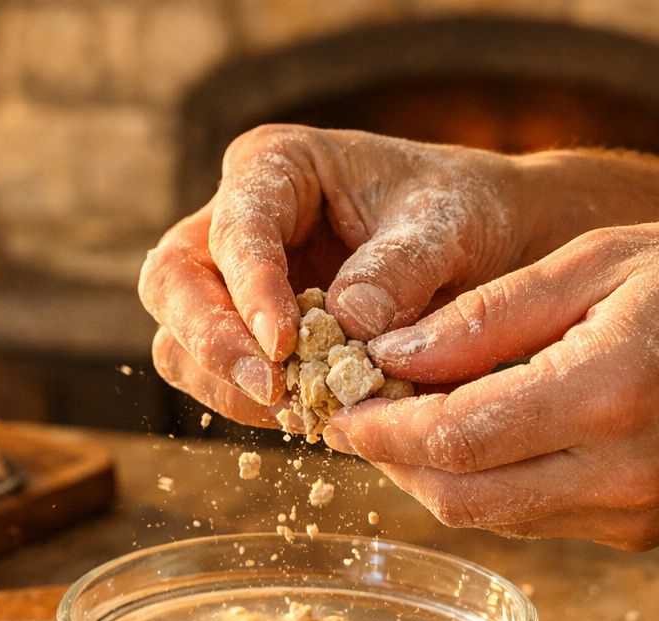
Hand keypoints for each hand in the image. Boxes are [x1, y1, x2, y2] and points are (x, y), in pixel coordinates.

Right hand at [141, 126, 523, 420]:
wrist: (486, 244)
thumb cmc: (464, 212)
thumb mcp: (448, 225)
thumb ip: (401, 266)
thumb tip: (348, 320)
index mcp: (274, 166)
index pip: (235, 230)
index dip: (250, 290)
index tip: (284, 345)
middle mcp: (234, 220)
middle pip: (172, 283)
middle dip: (212, 342)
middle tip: (272, 390)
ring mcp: (232, 283)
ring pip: (179, 340)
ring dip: (227, 385)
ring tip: (301, 412)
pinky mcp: (247, 337)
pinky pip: (220, 380)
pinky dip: (254, 406)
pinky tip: (311, 417)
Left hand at [324, 218, 658, 549]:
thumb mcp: (603, 260)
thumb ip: (490, 315)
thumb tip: (393, 352)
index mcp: (608, 394)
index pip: (453, 438)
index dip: (377, 428)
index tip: (332, 404)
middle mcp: (619, 474)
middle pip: (457, 497)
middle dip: (391, 458)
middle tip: (357, 410)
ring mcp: (632, 516)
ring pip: (490, 517)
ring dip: (434, 473)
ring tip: (408, 415)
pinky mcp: (639, 533)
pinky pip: (533, 519)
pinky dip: (488, 483)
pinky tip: (479, 434)